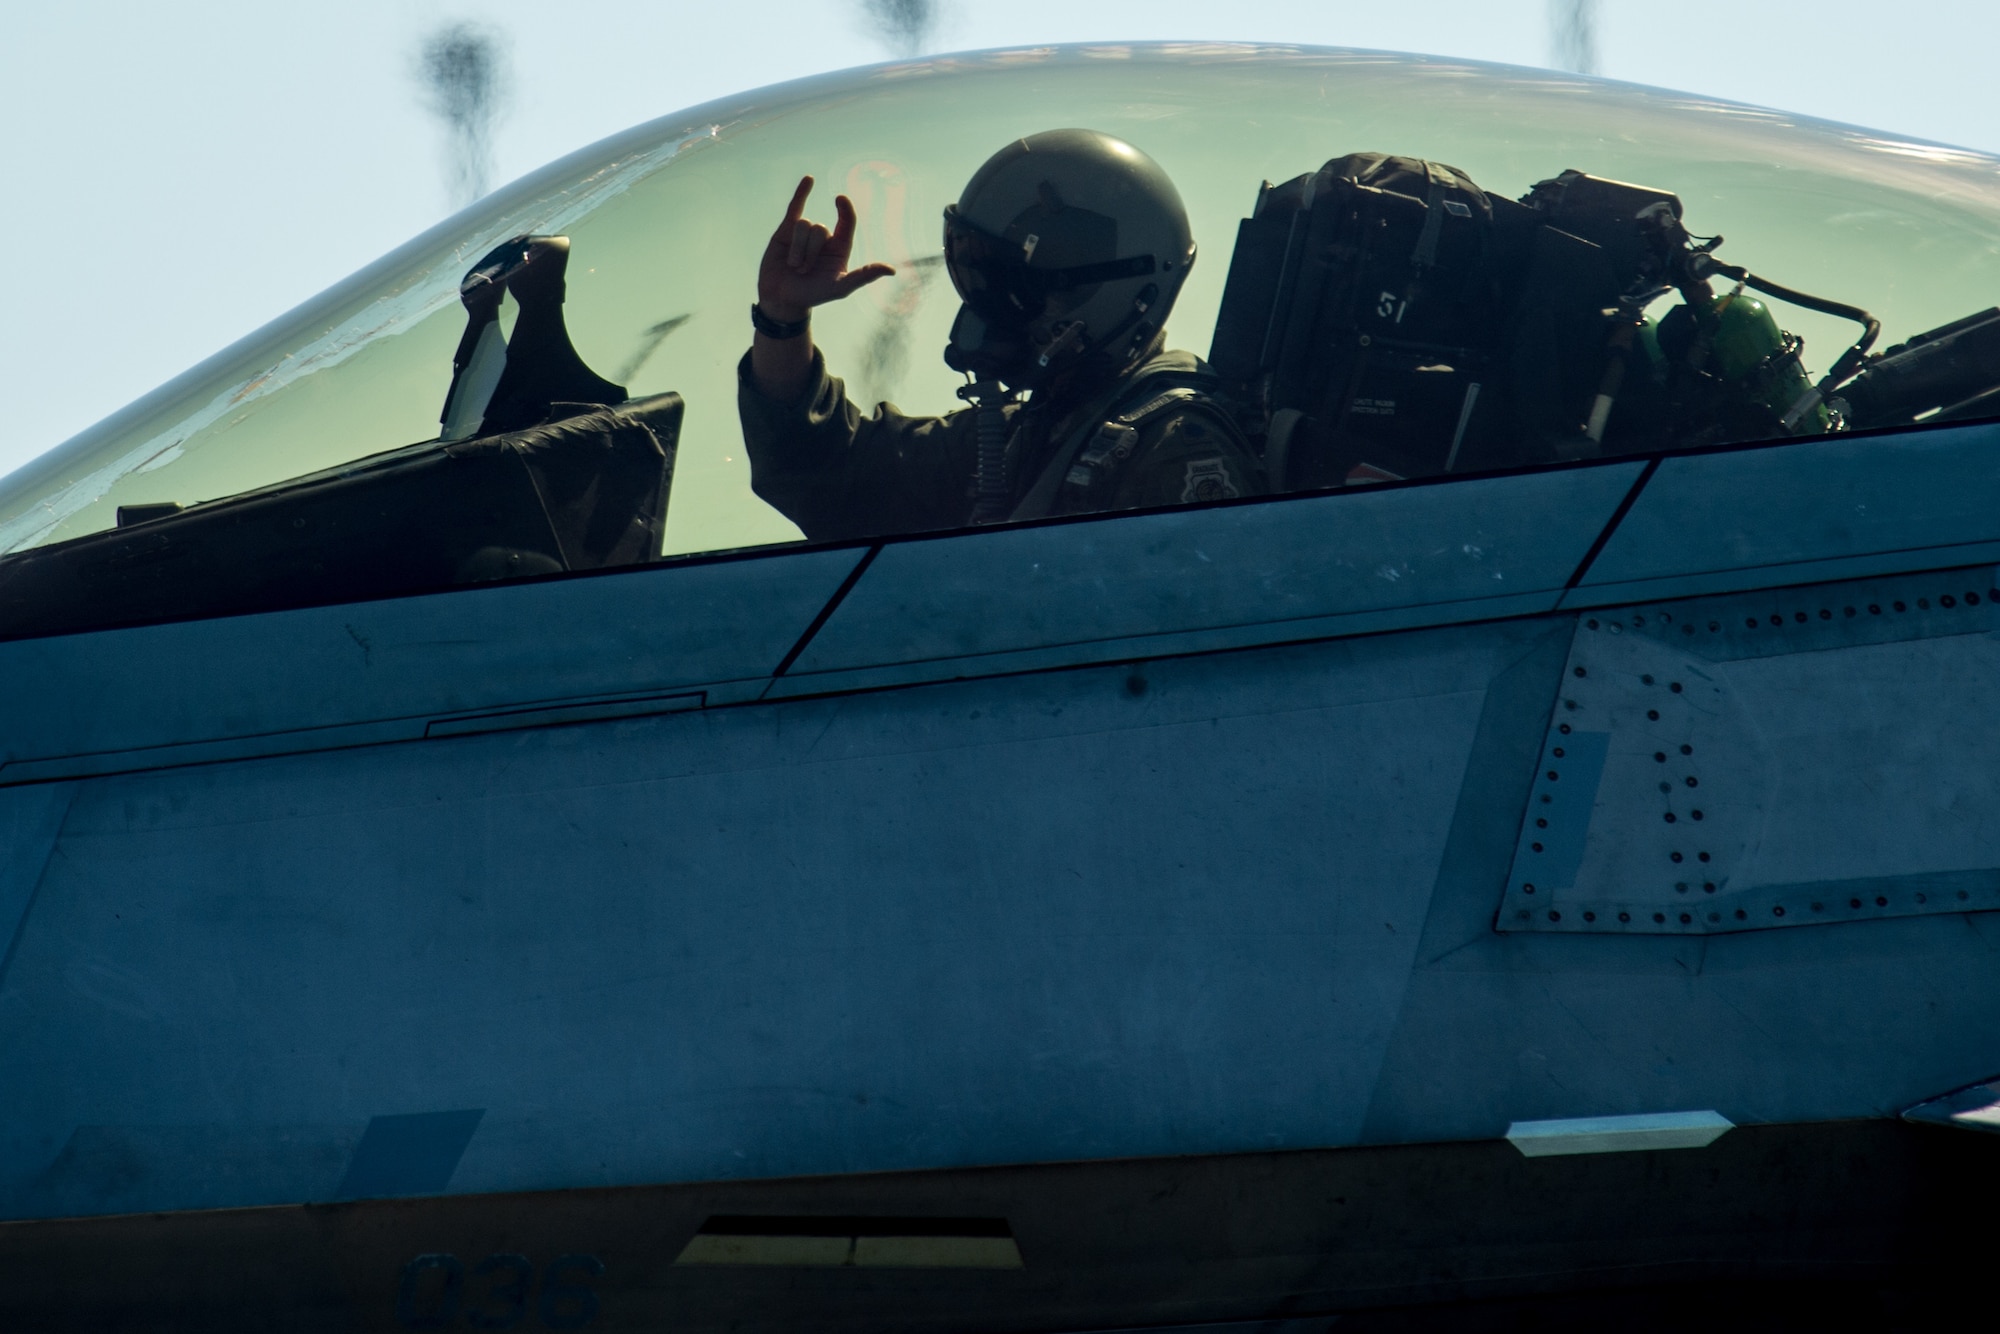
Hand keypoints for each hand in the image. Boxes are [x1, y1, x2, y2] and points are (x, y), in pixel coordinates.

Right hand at [757, 176, 895, 322]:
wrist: (782, 299)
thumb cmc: (813, 295)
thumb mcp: (840, 288)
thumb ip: (863, 276)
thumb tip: (891, 270)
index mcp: (840, 248)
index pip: (847, 222)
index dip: (845, 210)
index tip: (841, 200)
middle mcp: (825, 239)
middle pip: (820, 228)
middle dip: (810, 252)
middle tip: (804, 272)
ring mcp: (805, 233)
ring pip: (803, 224)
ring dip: (797, 248)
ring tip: (793, 266)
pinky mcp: (786, 229)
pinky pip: (796, 206)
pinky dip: (802, 192)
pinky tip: (809, 179)